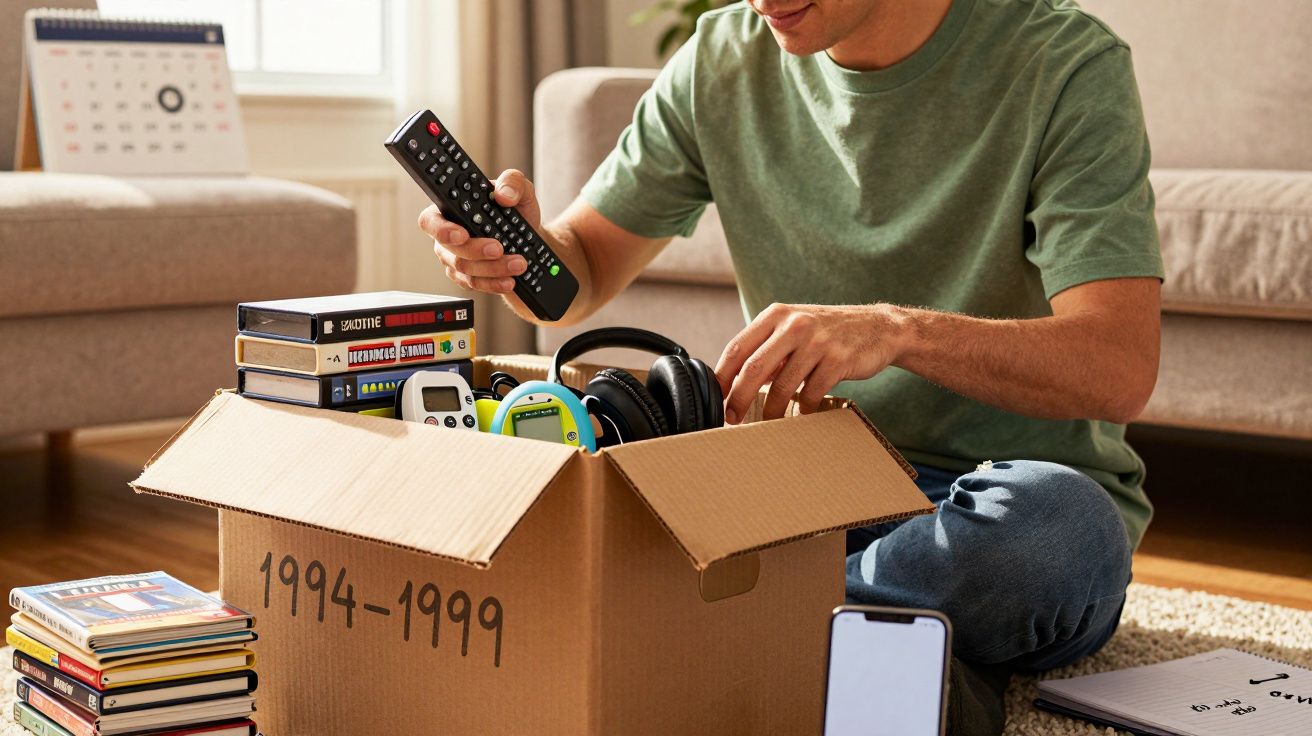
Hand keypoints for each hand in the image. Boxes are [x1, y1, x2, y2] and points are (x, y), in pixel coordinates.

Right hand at [417, 169, 543, 294]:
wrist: (530, 237)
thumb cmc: (517, 210)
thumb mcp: (520, 188)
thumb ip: (512, 182)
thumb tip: (504, 194)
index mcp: (450, 209)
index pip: (431, 220)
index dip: (442, 230)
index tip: (463, 234)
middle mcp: (447, 236)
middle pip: (450, 250)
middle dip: (476, 251)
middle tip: (499, 248)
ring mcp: (455, 259)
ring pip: (465, 269)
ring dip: (493, 268)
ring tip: (517, 263)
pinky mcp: (468, 277)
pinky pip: (475, 284)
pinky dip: (494, 284)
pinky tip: (510, 280)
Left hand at [715, 303, 906, 423]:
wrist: (879, 327)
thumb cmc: (829, 331)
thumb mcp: (795, 327)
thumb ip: (767, 347)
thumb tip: (734, 380)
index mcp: (776, 314)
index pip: (738, 348)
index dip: (723, 377)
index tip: (717, 398)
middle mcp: (794, 324)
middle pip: (754, 368)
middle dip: (739, 398)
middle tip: (733, 417)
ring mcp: (817, 341)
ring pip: (782, 385)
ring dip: (771, 409)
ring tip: (769, 420)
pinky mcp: (838, 360)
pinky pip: (811, 393)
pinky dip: (803, 408)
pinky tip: (803, 411)